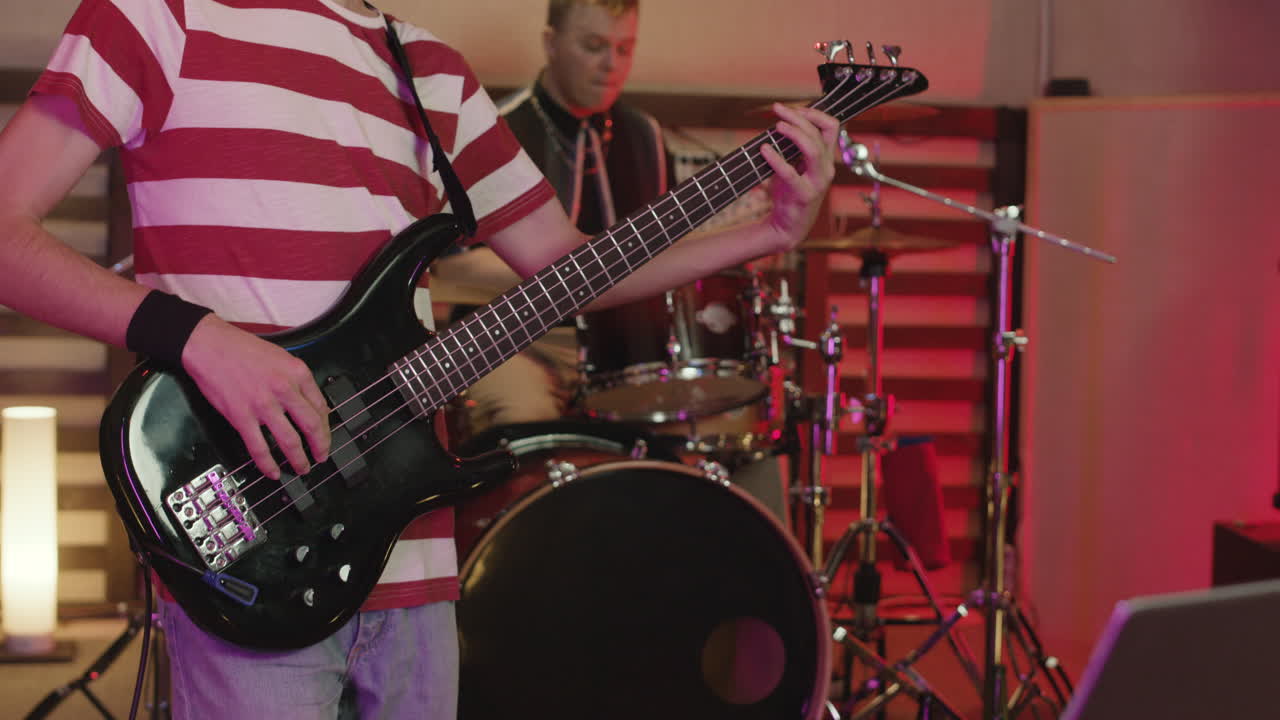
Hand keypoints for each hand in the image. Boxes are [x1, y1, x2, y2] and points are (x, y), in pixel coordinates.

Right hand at [182, 315, 330, 479]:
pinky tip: (272, 472)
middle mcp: (284, 389)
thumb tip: (310, 406)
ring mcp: (263, 405)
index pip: (321, 406)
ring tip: (302, 468)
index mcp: (297, 373)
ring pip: (289, 441)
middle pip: (312, 426)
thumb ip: (297, 381)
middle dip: (320, 446)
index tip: (324, 436)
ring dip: (298, 460)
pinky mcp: (241, 417)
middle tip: (321, 457)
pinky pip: (259, 448)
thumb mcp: (281, 358)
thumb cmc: (243, 349)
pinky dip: (267, 464)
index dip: (325, 427)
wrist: (209, 345)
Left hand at [758, 103, 840, 252]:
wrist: (788, 226)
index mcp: (826, 159)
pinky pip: (790, 173)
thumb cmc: (790, 192)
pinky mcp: (804, 195)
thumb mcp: (796, 166)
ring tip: (777, 125)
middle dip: (799, 117)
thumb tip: (781, 120)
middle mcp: (827, 169)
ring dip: (795, 134)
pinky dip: (776, 159)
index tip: (795, 108)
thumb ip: (795, 147)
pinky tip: (764, 149)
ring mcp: (817, 182)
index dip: (815, 113)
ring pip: (813, 149)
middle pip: (819, 134)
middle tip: (778, 110)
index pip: (832, 127)